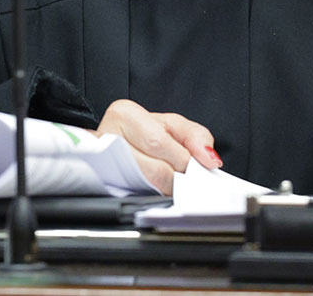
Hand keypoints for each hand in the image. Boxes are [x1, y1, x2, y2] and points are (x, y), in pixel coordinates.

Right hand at [97, 98, 219, 194]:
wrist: (118, 143)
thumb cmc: (144, 133)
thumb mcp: (172, 125)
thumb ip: (196, 137)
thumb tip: (208, 159)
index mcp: (125, 115)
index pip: (158, 143)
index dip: (181, 159)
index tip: (193, 166)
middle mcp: (109, 136)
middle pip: (154, 168)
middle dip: (177, 177)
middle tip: (186, 177)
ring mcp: (104, 163)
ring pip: (147, 186)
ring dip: (167, 189)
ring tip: (173, 182)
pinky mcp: (104, 185)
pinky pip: (137, 197)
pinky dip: (155, 196)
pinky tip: (158, 189)